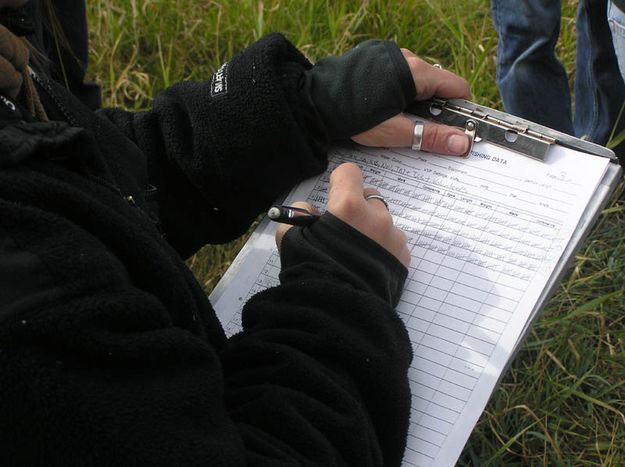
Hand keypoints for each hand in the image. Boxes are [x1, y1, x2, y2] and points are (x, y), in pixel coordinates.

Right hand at [276, 163, 409, 266]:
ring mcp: (394, 236)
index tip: (332, 195)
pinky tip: (368, 265)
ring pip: (383, 221)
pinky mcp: (403, 257)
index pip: (349, 172)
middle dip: (358, 206)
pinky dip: (382, 248)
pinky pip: (393, 243)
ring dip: (371, 229)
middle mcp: (376, 216)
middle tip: (344, 228)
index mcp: (349, 205)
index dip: (339, 182)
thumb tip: (309, 210)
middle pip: (370, 196)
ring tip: (357, 252)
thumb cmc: (313, 270)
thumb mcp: (292, 239)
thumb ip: (299, 216)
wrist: (340, 310)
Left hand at [351, 48, 471, 155]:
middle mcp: (405, 56)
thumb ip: (430, 136)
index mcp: (414, 71)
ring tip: (403, 122)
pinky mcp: (375, 58)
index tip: (457, 129)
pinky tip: (387, 109)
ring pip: (418, 80)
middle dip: (437, 108)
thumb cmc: (351, 117)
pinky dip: (402, 92)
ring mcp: (389, 54)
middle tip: (427, 131)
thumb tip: (461, 143)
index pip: (456, 87)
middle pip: (437, 83)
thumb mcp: (393, 132)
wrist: (313, 101)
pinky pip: (399, 75)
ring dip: (418, 101)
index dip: (461, 110)